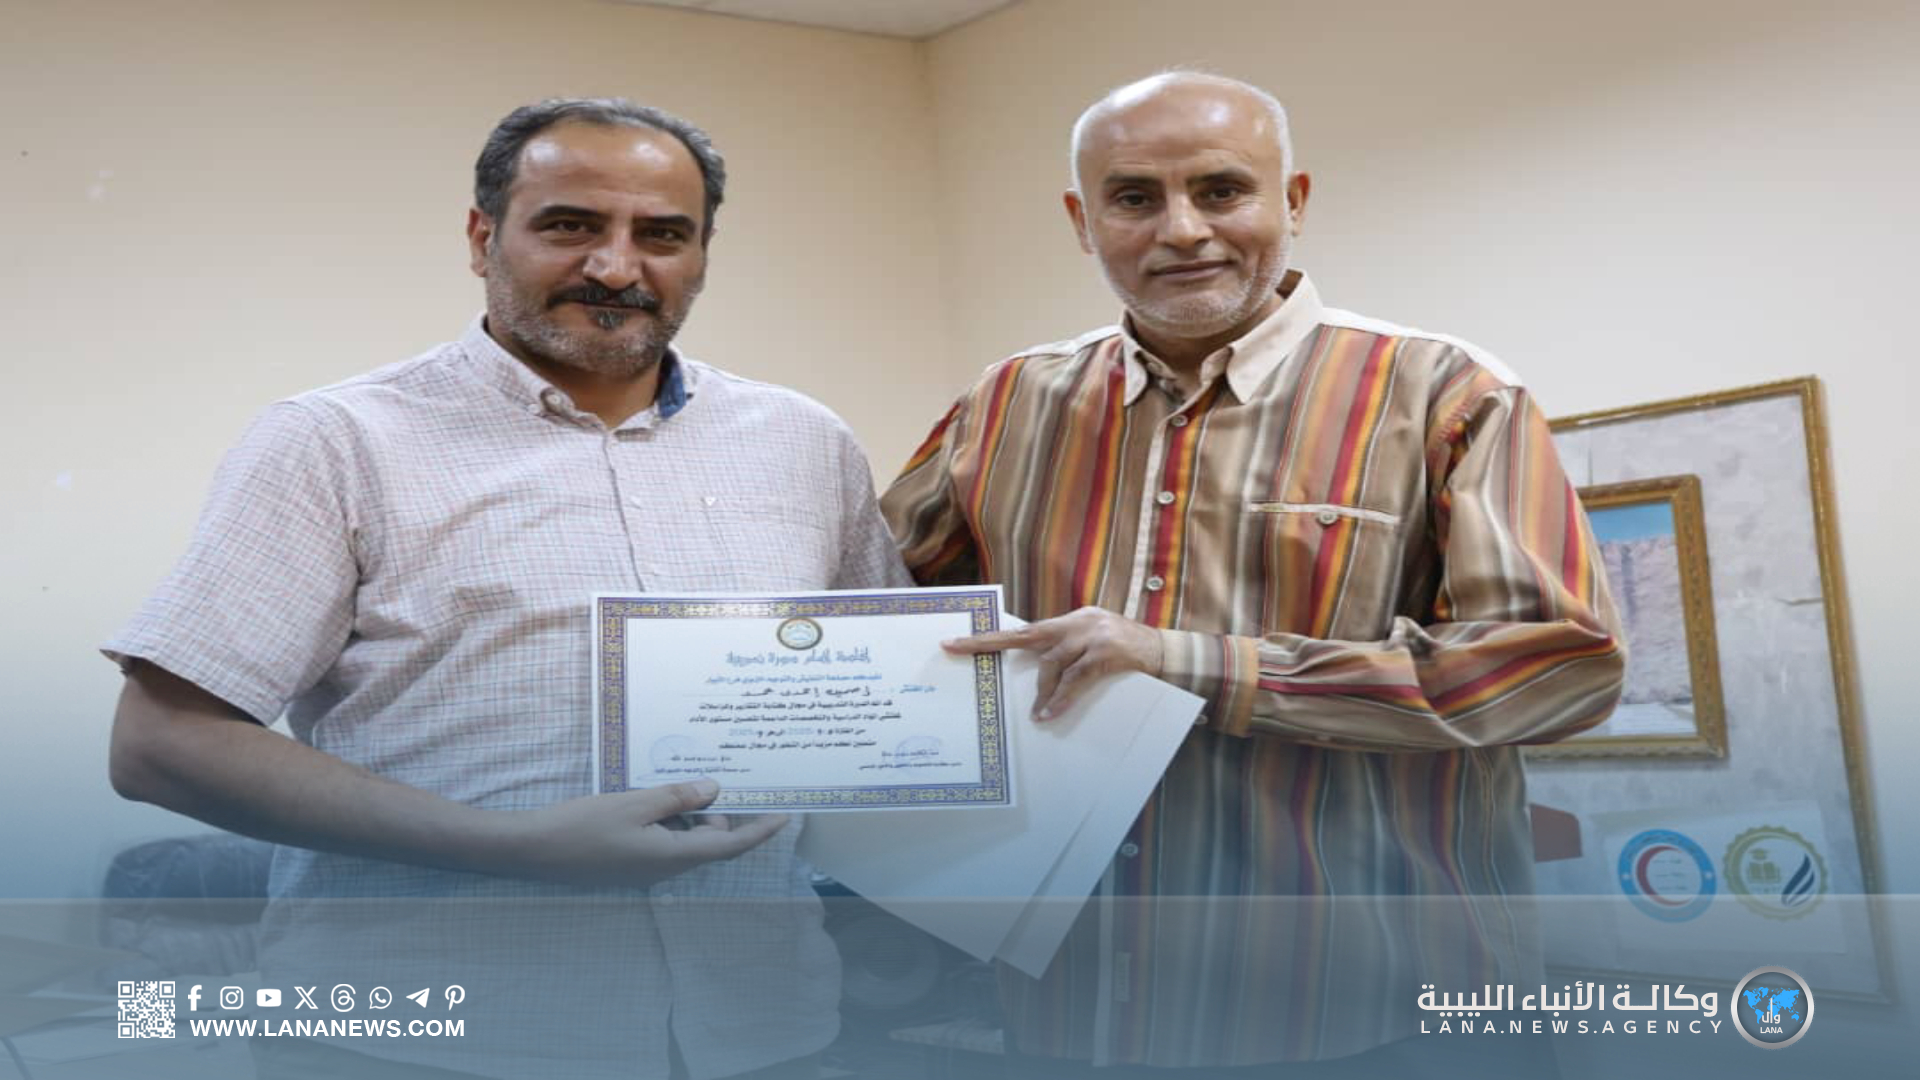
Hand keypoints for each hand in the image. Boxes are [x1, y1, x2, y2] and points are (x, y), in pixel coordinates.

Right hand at [503, 779, 788, 887]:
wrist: (532, 850)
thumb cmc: (582, 826)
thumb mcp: (633, 803)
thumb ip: (676, 798)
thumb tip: (714, 791)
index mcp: (673, 856)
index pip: (731, 845)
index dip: (760, 830)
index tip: (785, 814)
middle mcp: (665, 869)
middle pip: (709, 842)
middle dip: (717, 813)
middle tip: (714, 779)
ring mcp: (646, 869)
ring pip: (685, 841)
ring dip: (690, 816)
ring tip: (678, 786)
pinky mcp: (629, 864)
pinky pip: (664, 843)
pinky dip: (670, 822)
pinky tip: (657, 799)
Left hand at [943, 606, 1162, 720]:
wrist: (1168, 653)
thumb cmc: (1127, 652)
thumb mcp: (1093, 644)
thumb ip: (1066, 651)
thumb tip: (1036, 673)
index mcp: (1072, 619)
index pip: (1025, 629)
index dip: (989, 636)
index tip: (954, 643)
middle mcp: (1079, 622)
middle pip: (1027, 636)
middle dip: (991, 643)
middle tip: (959, 651)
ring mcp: (1093, 636)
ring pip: (1053, 663)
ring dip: (1042, 691)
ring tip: (1037, 713)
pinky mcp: (1108, 654)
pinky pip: (1076, 678)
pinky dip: (1062, 698)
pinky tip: (1050, 714)